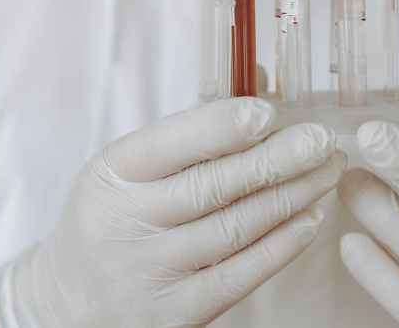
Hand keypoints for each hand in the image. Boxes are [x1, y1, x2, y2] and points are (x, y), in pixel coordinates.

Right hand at [0, 97, 345, 326]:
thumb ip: (184, 137)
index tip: (269, 112)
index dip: (221, 126)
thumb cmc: (111, 220)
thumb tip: (257, 91)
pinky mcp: (177, 313)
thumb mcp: (124, 172)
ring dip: (293, 196)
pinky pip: (242, 274)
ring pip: (236, 228)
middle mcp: (126, 222)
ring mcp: (151, 272)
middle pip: (213, 186)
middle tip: (322, 140)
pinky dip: (283, 243)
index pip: (169, 143)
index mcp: (111, 174)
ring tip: (328, 172)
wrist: (71, 302)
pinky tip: (310, 217)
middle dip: (277, 159)